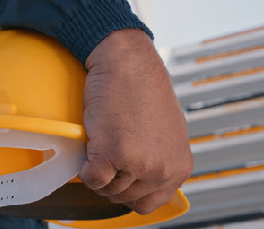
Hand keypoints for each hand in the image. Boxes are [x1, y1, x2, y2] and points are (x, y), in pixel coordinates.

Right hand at [79, 29, 192, 213]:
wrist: (126, 61)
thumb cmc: (143, 88)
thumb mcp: (166, 132)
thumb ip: (160, 158)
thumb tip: (143, 177)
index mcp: (180, 166)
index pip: (150, 201)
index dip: (130, 191)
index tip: (120, 176)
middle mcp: (163, 169)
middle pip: (126, 198)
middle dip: (112, 181)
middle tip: (107, 155)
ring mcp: (138, 164)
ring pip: (107, 189)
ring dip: (98, 171)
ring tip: (102, 143)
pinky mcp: (112, 155)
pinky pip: (91, 179)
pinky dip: (84, 167)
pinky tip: (91, 145)